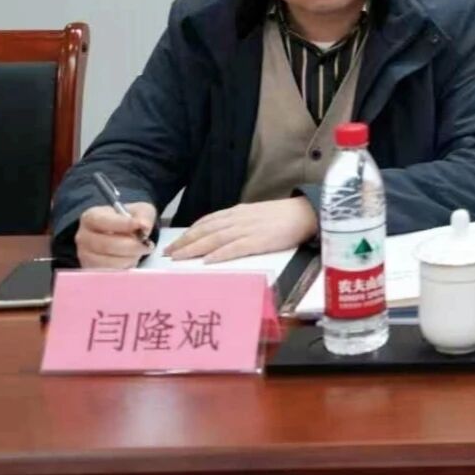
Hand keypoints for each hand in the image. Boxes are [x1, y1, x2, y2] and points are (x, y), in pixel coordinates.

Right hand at [76, 203, 157, 269]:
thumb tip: (144, 226)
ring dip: (129, 258)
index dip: (124, 224)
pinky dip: (125, 268)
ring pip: (109, 262)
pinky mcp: (92, 271)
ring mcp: (85, 256)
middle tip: (147, 245)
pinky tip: (130, 259)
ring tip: (137, 252)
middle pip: (107, 245)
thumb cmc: (128, 221)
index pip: (103, 221)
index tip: (142, 226)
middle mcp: (83, 237)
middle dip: (132, 246)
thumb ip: (143, 215)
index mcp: (91, 217)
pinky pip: (110, 274)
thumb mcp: (139, 211)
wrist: (121, 235)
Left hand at [166, 198, 317, 262]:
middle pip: (205, 231)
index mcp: (237, 212)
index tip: (174, 243)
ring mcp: (247, 230)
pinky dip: (220, 254)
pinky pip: (235, 248)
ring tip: (178, 257)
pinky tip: (208, 261)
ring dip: (194, 248)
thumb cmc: (283, 216)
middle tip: (167, 253)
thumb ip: (237, 222)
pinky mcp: (259, 241)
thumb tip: (220, 232)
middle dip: (184, 242)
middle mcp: (238, 220)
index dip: (188, 232)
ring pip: (214, 239)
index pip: (206, 221)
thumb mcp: (255, 214)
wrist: (306, 213)